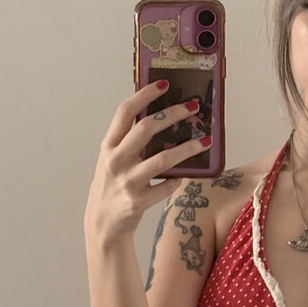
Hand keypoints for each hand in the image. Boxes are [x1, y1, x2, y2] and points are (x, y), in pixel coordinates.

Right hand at [84, 81, 210, 247]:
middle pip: (146, 128)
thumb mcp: (113, 159)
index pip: (125, 112)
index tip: (164, 83)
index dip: (145, 94)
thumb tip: (163, 118)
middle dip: (173, 114)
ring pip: (162, 159)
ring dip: (188, 147)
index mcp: (108, 145)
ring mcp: (126, 182)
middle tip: (194, 108)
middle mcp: (115, 160)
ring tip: (205, 141)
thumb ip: (130, 141)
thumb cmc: (112, 185)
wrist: (102, 223)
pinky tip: (185, 175)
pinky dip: (178, 179)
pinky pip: (166, 186)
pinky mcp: (137, 202)